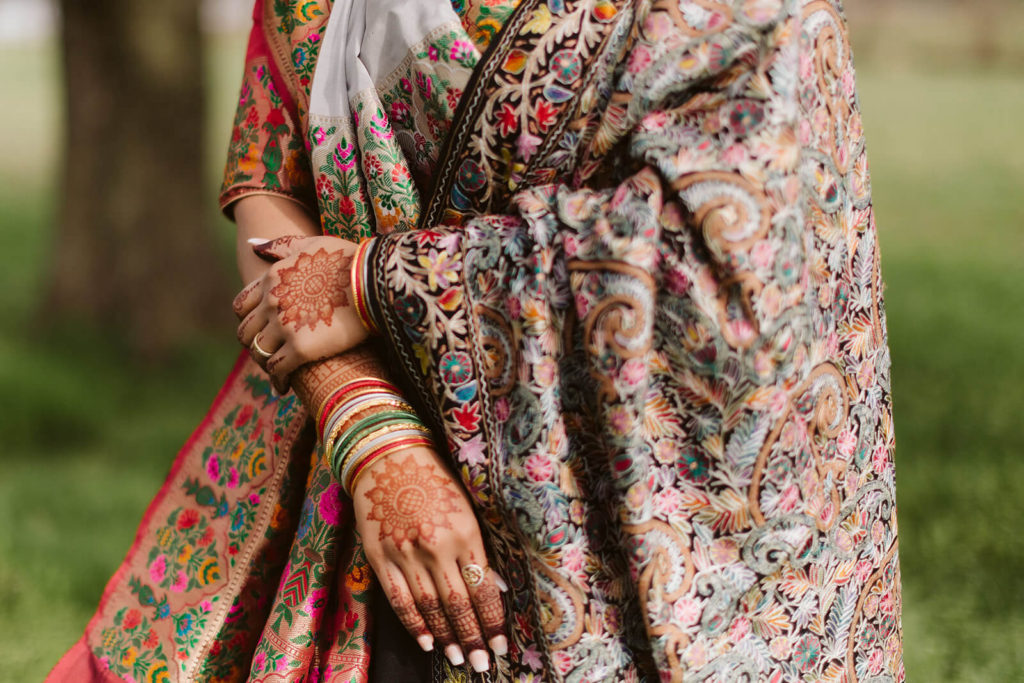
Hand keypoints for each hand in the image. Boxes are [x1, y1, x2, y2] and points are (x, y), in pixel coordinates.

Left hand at [233, 235, 367, 391]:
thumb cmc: (349, 260)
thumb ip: (281, 246)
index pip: (242, 306)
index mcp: (272, 279)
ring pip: (259, 352)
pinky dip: (278, 380)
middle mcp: (272, 303)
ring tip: (277, 372)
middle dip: (254, 345)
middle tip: (268, 354)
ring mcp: (284, 326)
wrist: (374, 280)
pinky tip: (285, 386)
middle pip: (246, 333)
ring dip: (265, 363)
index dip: (248, 321)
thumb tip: (252, 244)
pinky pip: (277, 369)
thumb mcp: (312, 244)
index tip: (260, 330)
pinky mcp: (301, 348)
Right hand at [353, 447, 508, 671]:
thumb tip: (497, 587)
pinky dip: (414, 624)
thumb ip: (479, 547)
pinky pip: (399, 600)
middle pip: (458, 605)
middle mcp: (436, 548)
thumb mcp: (466, 507)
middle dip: (472, 638)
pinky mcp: (380, 557)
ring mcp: (406, 554)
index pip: (483, 588)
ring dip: (446, 637)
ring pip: (430, 608)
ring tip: (458, 657)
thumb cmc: (434, 477)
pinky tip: (427, 642)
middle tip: (482, 663)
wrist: (387, 455)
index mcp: (464, 533)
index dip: (492, 621)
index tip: (500, 644)